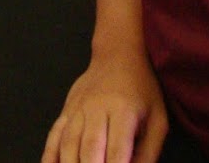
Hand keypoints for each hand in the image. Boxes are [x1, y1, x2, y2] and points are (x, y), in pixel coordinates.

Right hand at [42, 50, 167, 162]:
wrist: (117, 55)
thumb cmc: (142, 91)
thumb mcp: (158, 120)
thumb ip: (148, 153)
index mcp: (123, 111)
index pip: (118, 149)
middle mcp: (96, 109)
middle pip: (89, 147)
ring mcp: (77, 109)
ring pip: (68, 143)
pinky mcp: (65, 111)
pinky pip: (54, 136)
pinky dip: (50, 156)